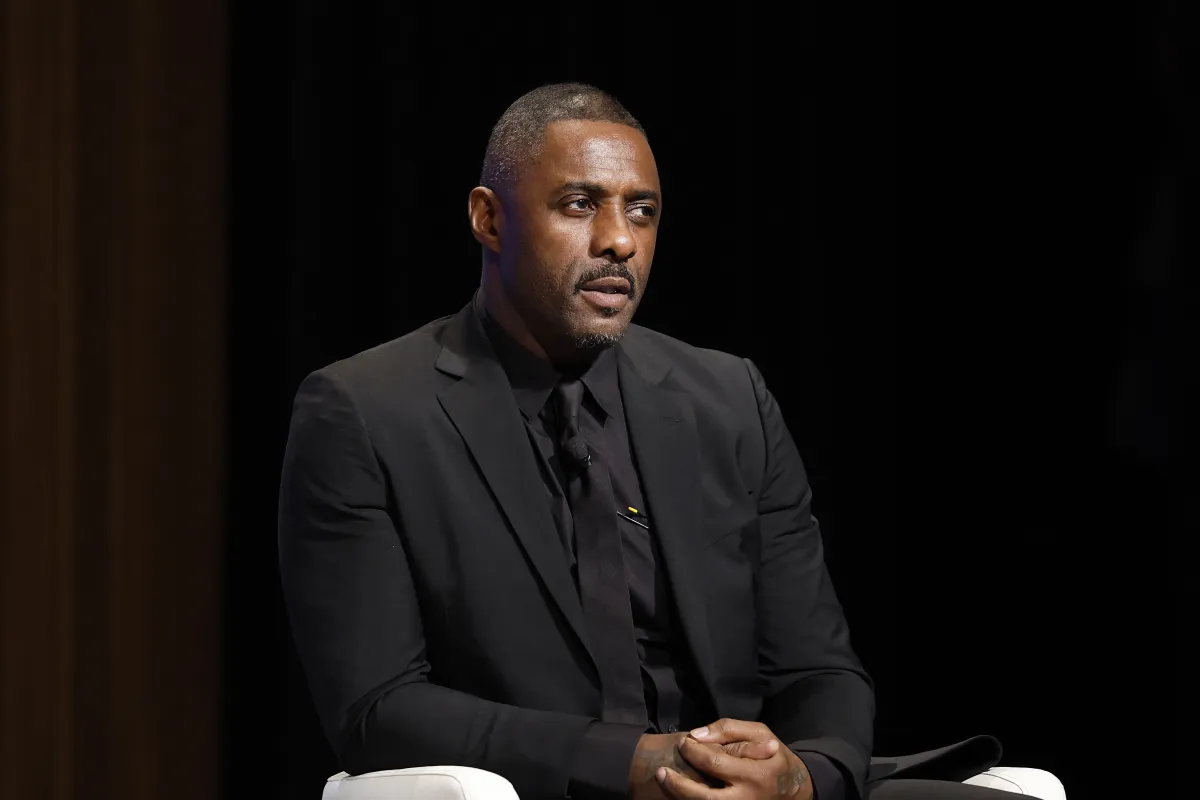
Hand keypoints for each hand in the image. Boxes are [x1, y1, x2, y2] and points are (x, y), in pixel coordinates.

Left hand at [657, 719, 812, 799]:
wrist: (795, 789)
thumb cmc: (773, 756)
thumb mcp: (760, 733)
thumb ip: (728, 729)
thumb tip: (697, 735)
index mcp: (755, 775)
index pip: (715, 764)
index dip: (693, 752)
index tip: (683, 742)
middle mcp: (746, 799)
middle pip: (704, 797)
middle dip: (677, 785)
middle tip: (661, 771)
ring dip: (679, 797)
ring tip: (664, 782)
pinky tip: (678, 793)